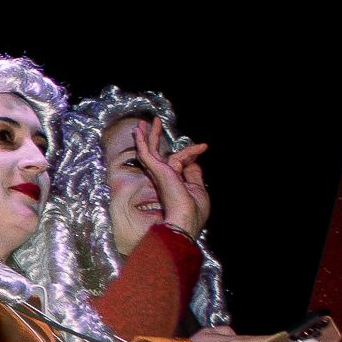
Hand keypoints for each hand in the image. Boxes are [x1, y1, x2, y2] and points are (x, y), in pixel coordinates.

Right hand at [134, 117, 211, 239]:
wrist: (184, 220)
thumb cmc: (192, 212)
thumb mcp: (198, 190)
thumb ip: (194, 175)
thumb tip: (193, 162)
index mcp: (174, 183)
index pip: (179, 162)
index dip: (190, 154)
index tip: (203, 148)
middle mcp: (163, 178)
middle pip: (159, 154)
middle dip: (157, 139)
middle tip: (154, 124)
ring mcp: (159, 174)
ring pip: (151, 150)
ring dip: (149, 135)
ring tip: (146, 121)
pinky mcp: (156, 170)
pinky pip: (146, 153)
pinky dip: (142, 142)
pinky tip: (139, 131)